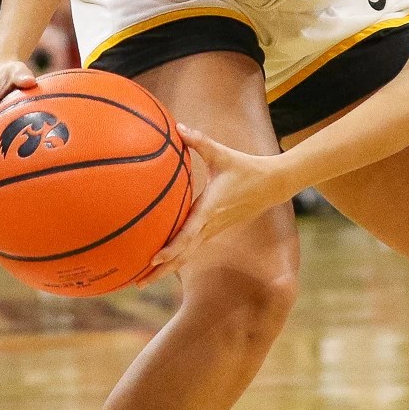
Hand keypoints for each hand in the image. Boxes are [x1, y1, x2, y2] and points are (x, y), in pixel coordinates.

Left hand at [140, 123, 289, 280]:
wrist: (271, 185)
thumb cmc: (245, 167)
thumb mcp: (222, 153)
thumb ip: (199, 141)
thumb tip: (178, 126)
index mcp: (210, 208)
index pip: (188, 233)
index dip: (172, 247)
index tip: (154, 258)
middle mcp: (210, 225)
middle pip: (183, 254)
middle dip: (161, 270)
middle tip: (137, 282)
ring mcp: (212, 231)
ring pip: (187, 255)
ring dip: (166, 270)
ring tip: (141, 281)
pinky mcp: (213, 231)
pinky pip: (191, 249)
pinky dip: (176, 259)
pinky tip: (160, 265)